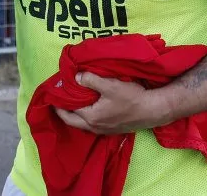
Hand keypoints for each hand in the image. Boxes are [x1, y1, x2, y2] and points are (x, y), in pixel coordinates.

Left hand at [54, 73, 168, 134]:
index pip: (67, 111)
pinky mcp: (111, 129)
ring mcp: (103, 130)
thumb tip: (76, 76)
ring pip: (82, 123)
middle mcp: (94, 127)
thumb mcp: (109, 85)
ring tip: (71, 101)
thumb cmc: (131, 97)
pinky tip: (88, 106)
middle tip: (57, 99)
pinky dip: (85, 116)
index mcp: (90, 117)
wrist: (153, 110)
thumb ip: (90, 80)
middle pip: (72, 121)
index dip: (58, 102)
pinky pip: (91, 124)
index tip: (53, 92)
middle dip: (62, 111)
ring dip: (75, 114)